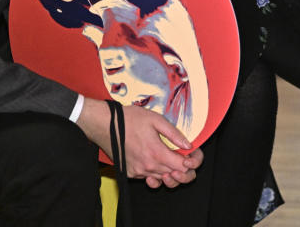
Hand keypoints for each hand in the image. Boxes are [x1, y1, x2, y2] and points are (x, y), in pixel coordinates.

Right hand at [77, 99, 202, 187]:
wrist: (104, 124)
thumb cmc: (127, 119)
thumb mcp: (155, 119)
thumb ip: (174, 133)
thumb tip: (188, 145)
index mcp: (157, 153)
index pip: (184, 166)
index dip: (194, 161)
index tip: (195, 154)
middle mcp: (149, 166)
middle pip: (176, 177)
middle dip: (186, 170)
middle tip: (187, 159)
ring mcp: (139, 172)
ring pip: (163, 179)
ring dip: (171, 172)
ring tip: (172, 161)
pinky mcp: (131, 173)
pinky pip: (149, 178)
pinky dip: (156, 173)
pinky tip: (156, 163)